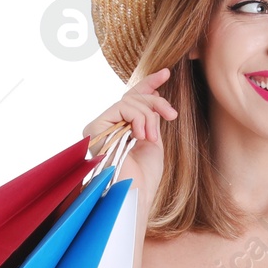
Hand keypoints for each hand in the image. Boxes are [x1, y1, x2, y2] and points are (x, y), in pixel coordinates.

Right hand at [84, 68, 177, 205]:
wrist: (136, 194)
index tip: (166, 72)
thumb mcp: (152, 139)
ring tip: (152, 137)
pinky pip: (122, 107)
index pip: (132, 99)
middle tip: (172, 115)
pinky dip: (138, 118)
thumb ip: (149, 117)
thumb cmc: (145, 177)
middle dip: (156, 101)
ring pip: (129, 100)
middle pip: (133, 96)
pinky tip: (141, 135)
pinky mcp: (96, 128)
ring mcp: (100, 128)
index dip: (149, 83)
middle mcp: (106, 127)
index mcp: (119, 130)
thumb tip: (153, 93)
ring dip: (148, 115)